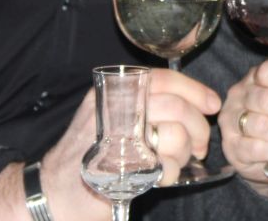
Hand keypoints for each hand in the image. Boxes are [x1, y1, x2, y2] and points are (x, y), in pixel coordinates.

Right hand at [0, 70, 220, 219]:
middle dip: (198, 128)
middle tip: (200, 145)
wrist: (55, 189)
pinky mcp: (122, 170)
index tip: (212, 103)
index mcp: (112, 91)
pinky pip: (165, 166)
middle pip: (176, 107)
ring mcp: (117, 140)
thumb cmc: (90, 151)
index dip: (194, 89)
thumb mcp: (110, 114)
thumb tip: (196, 101)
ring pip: (175, 136)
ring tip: (174, 162)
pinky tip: (161, 177)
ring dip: (184, 153)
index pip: (163, 78)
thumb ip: (144, 101)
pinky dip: (171, 173)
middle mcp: (114, 109)